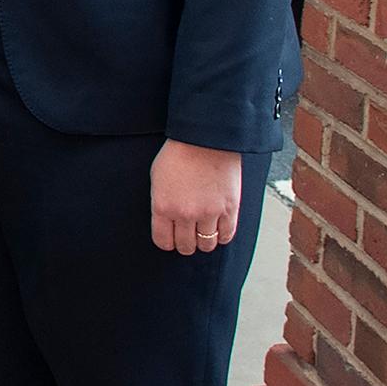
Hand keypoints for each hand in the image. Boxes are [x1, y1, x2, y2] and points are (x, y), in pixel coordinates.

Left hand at [150, 138, 241, 253]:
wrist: (205, 139)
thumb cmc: (179, 154)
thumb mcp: (157, 178)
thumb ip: (161, 203)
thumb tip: (166, 221)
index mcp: (163, 206)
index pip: (163, 241)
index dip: (167, 242)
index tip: (170, 238)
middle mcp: (185, 214)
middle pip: (186, 246)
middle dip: (185, 244)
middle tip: (187, 236)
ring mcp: (209, 213)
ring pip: (206, 245)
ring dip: (204, 241)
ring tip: (203, 232)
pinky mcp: (229, 210)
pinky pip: (226, 236)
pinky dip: (222, 236)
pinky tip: (217, 229)